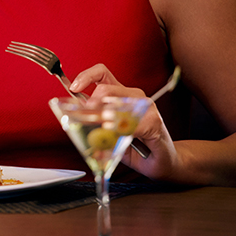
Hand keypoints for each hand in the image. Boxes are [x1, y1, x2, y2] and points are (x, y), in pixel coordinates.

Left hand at [69, 64, 181, 179]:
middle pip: (105, 89)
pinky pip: (133, 123)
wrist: (161, 161)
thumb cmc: (134, 147)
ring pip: (118, 104)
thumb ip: (94, 127)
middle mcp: (132, 96)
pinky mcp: (154, 121)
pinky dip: (123, 130)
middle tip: (85, 118)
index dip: (85, 76)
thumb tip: (74, 125)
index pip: (101, 74)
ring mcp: (145, 107)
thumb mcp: (108, 136)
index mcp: (119, 95)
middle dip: (90, 104)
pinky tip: (123, 137)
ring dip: (106, 117)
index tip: (74, 88)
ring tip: (104, 129)